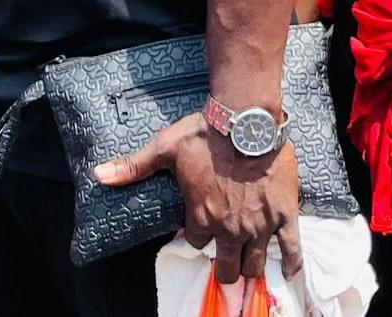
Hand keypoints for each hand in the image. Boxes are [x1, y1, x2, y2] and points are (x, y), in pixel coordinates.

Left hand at [97, 114, 300, 285]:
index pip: (195, 243)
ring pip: (254, 264)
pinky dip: (291, 262)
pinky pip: (291, 248)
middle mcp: (229, 228)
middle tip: (226, 261)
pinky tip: (289, 271)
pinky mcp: (284, 215)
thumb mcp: (165, 148)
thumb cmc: (205, 132)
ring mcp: (258, 225)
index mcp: (201, 216)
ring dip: (250, 267)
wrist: (246, 119)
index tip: (201, 226)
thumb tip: (99, 175)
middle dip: (224, 266)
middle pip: (226, 266)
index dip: (197, 235)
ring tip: (249, 265)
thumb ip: (134, 167)